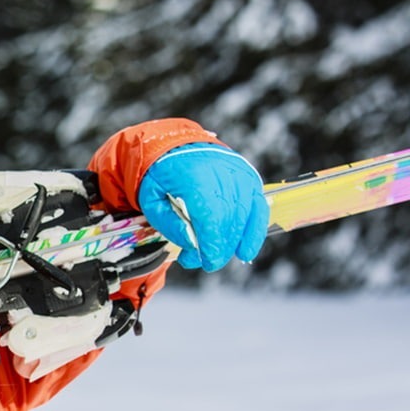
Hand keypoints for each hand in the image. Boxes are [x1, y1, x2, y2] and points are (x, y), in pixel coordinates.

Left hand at [137, 142, 268, 270]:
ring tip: (217, 256)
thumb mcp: (152, 201)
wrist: (175, 147)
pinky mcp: (248, 177)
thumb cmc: (161, 178)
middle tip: (206, 262)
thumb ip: (170, 224)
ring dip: (233, 243)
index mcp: (193, 177)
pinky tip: (246, 251)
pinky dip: (254, 231)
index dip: (213, 243)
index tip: (208, 262)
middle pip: (229, 218)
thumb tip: (192, 246)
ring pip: (245, 215)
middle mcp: (222, 172)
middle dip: (220, 247)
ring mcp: (238, 174)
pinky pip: (258, 207)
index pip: (210, 215)